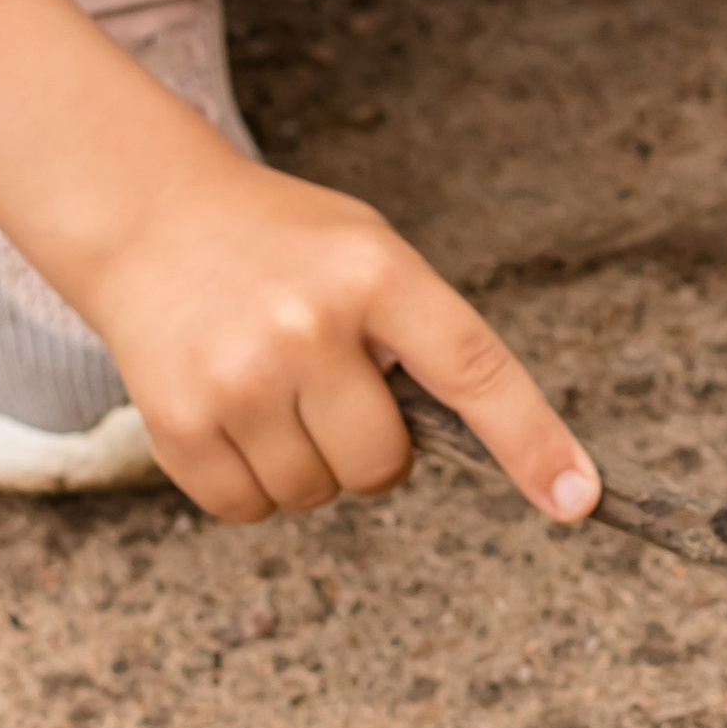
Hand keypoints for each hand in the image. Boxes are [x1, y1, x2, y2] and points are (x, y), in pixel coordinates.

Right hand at [79, 131, 602, 527]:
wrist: (148, 216)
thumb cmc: (280, 242)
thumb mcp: (367, 251)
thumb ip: (422, 334)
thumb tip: (483, 445)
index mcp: (376, 273)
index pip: (476, 370)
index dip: (534, 442)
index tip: (579, 500)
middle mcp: (310, 325)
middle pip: (384, 465)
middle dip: (372, 447)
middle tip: (333, 388)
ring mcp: (241, 377)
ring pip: (316, 494)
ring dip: (307, 464)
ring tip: (272, 387)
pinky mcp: (180, 422)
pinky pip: (248, 511)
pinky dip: (250, 485)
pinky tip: (231, 414)